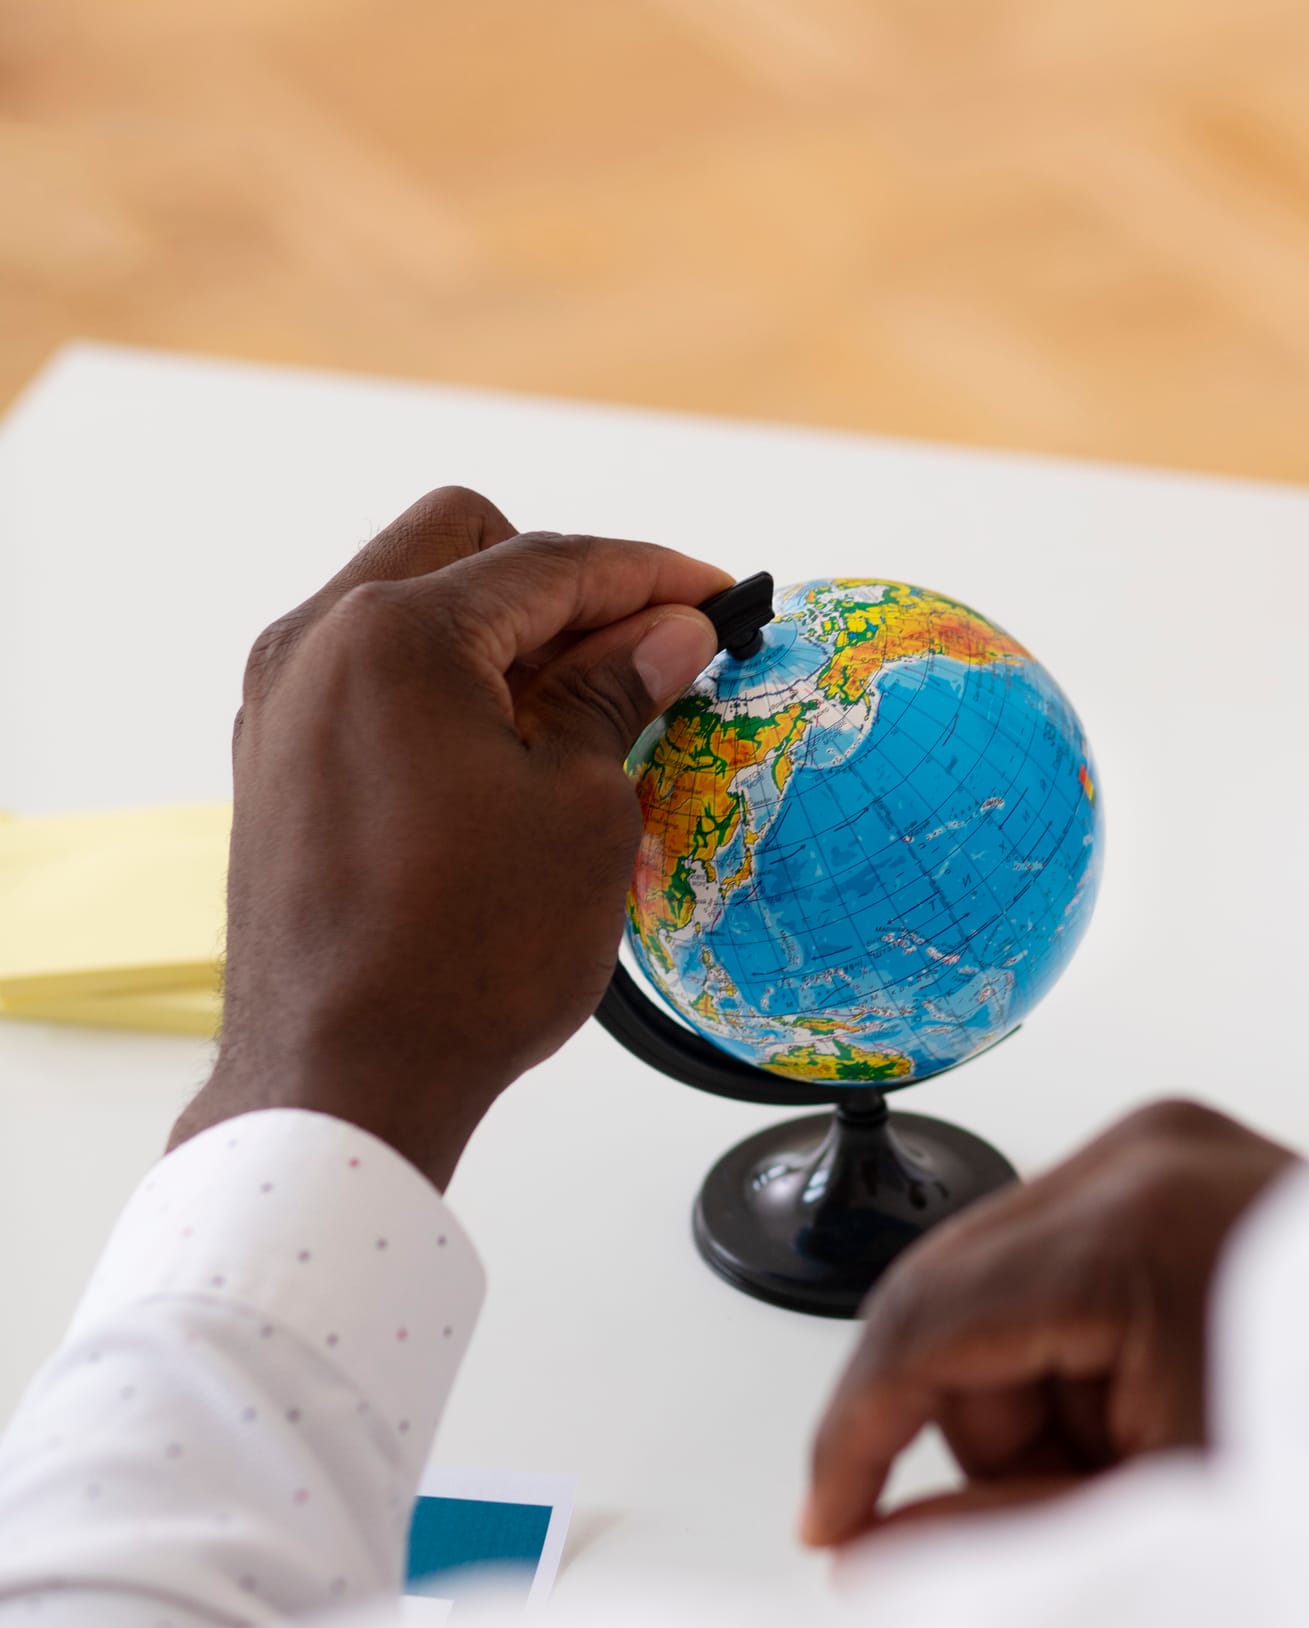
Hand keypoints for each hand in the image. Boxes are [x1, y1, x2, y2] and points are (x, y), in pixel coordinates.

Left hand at [170, 488, 729, 1187]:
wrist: (340, 1081)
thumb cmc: (463, 956)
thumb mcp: (581, 809)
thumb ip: (619, 693)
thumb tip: (666, 634)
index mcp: (394, 636)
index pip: (548, 564)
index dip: (649, 576)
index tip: (714, 595)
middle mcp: (317, 645)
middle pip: (460, 546)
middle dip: (563, 582)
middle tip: (644, 648)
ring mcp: (282, 703)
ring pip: (408, 605)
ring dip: (501, 633)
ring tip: (588, 712)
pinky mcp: (275, 761)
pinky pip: (371, 675)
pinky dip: (446, 684)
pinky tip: (512, 752)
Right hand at [801, 1100, 1303, 1547]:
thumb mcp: (1162, 1516)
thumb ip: (992, 1538)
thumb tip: (867, 1554)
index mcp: (1135, 1220)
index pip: (926, 1320)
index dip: (857, 1436)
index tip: (828, 1519)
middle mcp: (1142, 1149)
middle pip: (948, 1297)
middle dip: (978, 1419)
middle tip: (1082, 1491)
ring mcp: (1162, 1140)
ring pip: (989, 1282)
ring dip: (1029, 1386)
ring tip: (1149, 1441)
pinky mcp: (1172, 1156)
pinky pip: (1047, 1259)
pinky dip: (1069, 1347)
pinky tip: (1150, 1390)